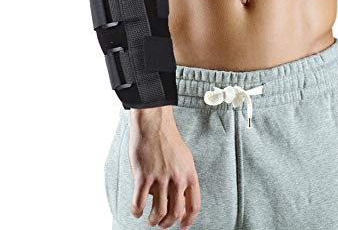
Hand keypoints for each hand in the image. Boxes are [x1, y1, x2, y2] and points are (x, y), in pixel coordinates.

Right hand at [128, 106, 200, 228]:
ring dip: (153, 221)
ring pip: (158, 213)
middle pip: (176, 213)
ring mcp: (160, 178)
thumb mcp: (184, 158)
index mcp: (189, 173)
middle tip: (162, 224)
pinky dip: (137, 212)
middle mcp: (177, 178)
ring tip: (150, 220)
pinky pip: (139, 204)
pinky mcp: (143, 177)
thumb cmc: (167, 138)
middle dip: (168, 223)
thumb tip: (177, 197)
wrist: (154, 123)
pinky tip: (136, 210)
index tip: (183, 226)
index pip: (194, 204)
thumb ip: (183, 177)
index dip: (189, 219)